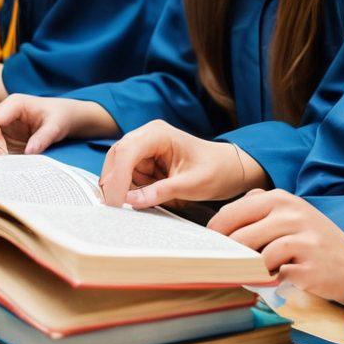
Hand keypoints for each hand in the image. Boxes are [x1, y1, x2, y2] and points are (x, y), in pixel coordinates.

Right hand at [0, 95, 117, 155]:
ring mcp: (5, 122)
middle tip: (7, 162)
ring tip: (13, 160)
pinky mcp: (7, 132)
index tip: (3, 156)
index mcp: (14, 103)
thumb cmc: (61, 116)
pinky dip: (4, 153)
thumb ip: (43, 138)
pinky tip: (15, 158)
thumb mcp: (56, 127)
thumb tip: (29, 152)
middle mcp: (6, 111)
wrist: (68, 116)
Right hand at [97, 120, 266, 207]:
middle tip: (117, 209)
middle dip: (114, 184)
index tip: (116, 202)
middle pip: (116, 158)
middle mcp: (146, 137)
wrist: (228, 169)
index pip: (127, 152)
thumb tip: (131, 201)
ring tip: (142, 203)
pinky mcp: (143, 163)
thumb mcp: (192, 184)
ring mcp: (143, 150)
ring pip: (117, 170)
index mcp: (158, 134)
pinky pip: (126, 178)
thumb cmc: (216, 170)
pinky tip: (143, 199)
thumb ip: (161, 191)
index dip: (117, 178)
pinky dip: (130, 191)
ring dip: (124, 189)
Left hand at [208, 189, 343, 305]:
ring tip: (251, 273)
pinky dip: (266, 281)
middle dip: (229, 254)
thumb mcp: (289, 215)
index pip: (233, 212)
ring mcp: (302, 239)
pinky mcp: (308, 265)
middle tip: (223, 265)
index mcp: (281, 199)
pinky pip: (273, 275)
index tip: (210, 245)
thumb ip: (257, 210)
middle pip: (240, 235)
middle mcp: (291, 214)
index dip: (216, 231)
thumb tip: (218, 225)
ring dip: (248, 269)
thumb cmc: (312, 242)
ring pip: (256, 256)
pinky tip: (271, 280)